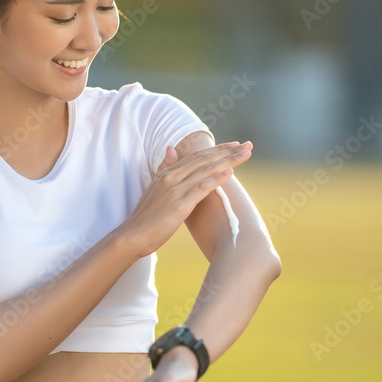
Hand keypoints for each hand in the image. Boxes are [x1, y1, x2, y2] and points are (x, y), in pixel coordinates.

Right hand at [120, 141, 252, 258]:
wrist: (132, 236)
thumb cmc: (145, 216)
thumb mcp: (154, 187)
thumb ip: (164, 167)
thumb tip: (171, 148)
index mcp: (167, 173)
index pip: (197, 155)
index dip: (217, 149)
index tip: (235, 145)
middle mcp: (172, 177)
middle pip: (205, 159)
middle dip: (229, 151)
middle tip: (248, 145)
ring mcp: (175, 190)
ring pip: (207, 170)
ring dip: (229, 161)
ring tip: (246, 154)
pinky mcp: (179, 205)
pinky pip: (201, 188)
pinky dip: (217, 179)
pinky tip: (231, 173)